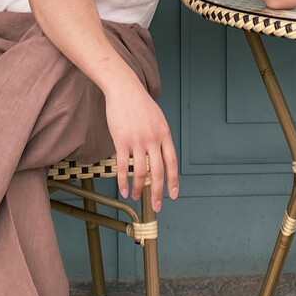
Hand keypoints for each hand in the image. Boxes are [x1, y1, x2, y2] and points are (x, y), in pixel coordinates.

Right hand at [103, 76, 178, 211]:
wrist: (124, 89)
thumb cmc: (140, 104)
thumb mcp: (158, 119)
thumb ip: (160, 137)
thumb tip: (160, 155)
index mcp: (164, 135)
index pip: (172, 163)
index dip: (174, 181)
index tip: (174, 195)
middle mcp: (153, 139)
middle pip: (159, 171)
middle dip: (158, 192)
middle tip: (157, 207)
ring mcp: (137, 140)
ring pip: (141, 171)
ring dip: (139, 188)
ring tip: (136, 197)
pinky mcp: (121, 140)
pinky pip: (123, 166)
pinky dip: (123, 180)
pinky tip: (123, 190)